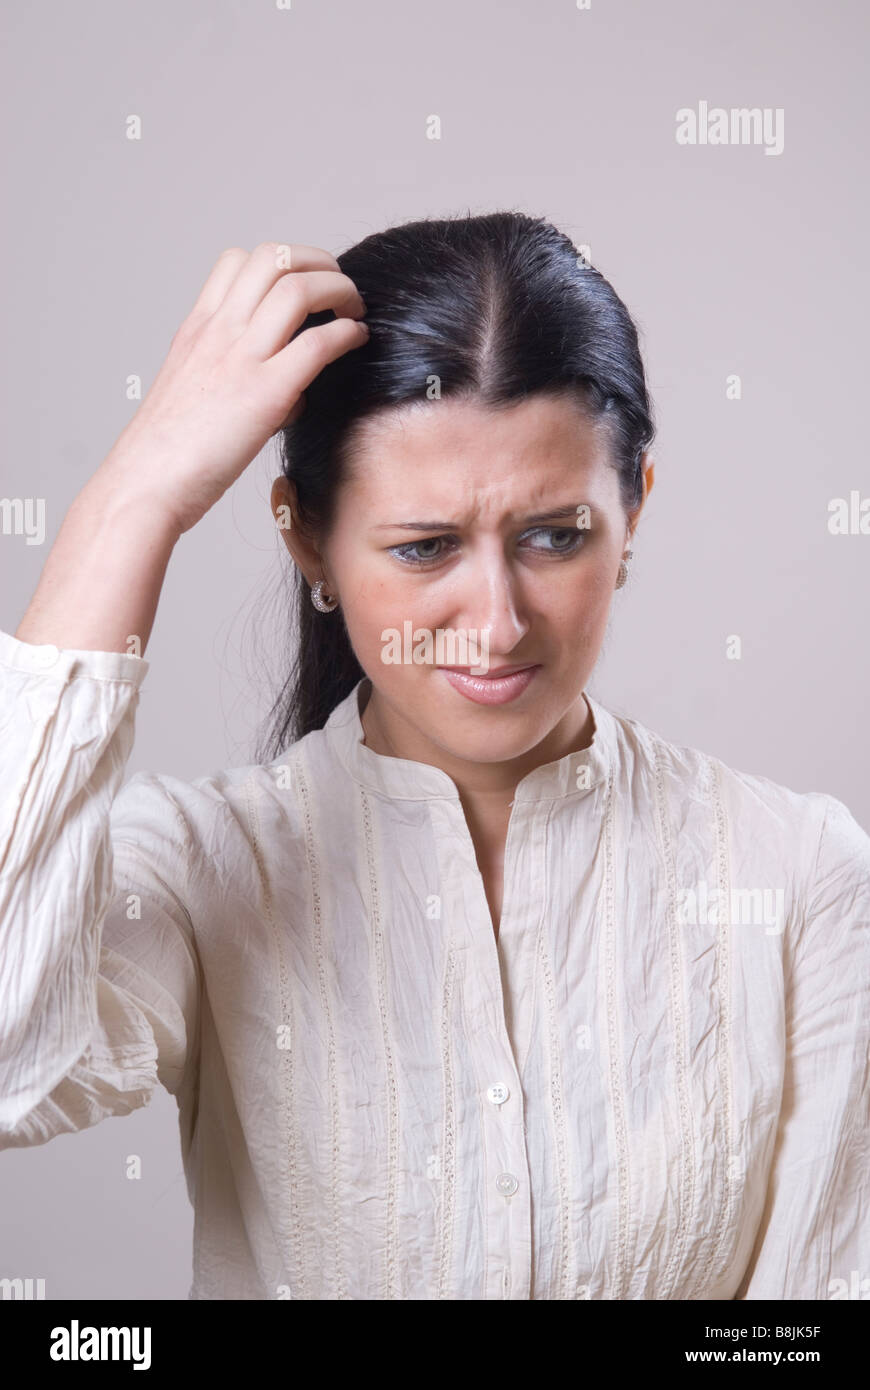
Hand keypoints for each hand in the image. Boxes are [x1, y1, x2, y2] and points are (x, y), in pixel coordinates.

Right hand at [104, 242, 367, 534]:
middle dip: (318, 262)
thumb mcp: (192, 394)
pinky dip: (346, 333)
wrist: (144, 485)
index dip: (281, 262)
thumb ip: (233, 377)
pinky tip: (356, 341)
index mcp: (197, 329)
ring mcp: (240, 359)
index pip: (237, 261)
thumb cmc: (167, 454)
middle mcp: (218, 333)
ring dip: (339, 289)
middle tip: (339, 289)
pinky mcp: (265, 395)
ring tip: (354, 310)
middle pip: (274, 257)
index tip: (305, 285)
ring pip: (298, 288)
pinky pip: (318, 343)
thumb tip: (287, 389)